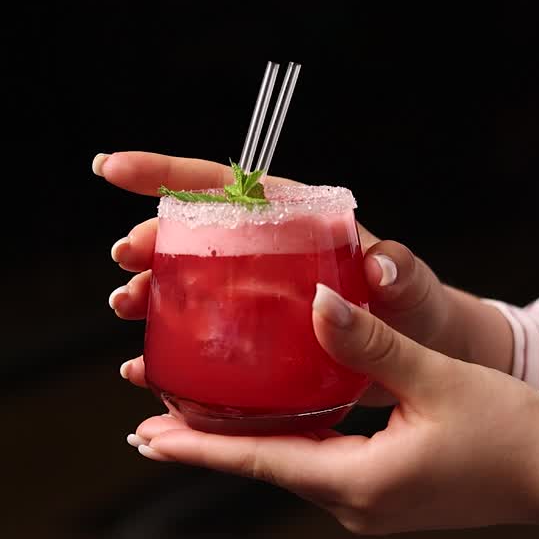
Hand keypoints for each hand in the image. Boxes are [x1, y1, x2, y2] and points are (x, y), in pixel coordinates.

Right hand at [95, 150, 463, 405]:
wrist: (424, 361)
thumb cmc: (418, 310)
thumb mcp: (411, 285)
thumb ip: (397, 270)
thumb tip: (381, 263)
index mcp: (297, 221)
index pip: (226, 185)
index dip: (168, 174)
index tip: (114, 170)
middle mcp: (270, 255)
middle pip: (196, 236)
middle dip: (150, 242)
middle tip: (124, 261)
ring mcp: (260, 298)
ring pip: (190, 287)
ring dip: (152, 295)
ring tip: (127, 308)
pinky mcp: (258, 343)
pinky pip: (205, 342)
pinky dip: (173, 355)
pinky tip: (145, 369)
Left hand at [127, 283, 538, 534]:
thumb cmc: (509, 432)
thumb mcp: (436, 378)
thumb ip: (370, 343)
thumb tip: (318, 305)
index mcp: (359, 482)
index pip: (261, 461)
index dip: (198, 448)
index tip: (144, 438)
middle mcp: (355, 506)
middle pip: (267, 467)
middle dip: (209, 446)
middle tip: (149, 426)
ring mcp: (371, 507)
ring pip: (293, 468)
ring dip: (246, 445)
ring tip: (195, 423)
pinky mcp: (387, 498)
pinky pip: (322, 470)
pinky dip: (288, 445)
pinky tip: (272, 425)